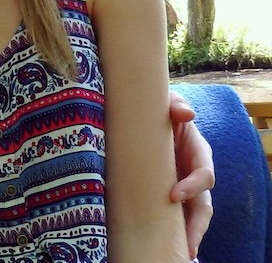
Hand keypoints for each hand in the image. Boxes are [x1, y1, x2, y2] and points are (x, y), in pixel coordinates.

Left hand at [168, 90, 214, 258]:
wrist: (145, 115)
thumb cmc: (158, 108)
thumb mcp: (167, 102)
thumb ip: (176, 104)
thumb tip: (185, 112)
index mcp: (198, 151)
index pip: (205, 173)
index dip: (193, 186)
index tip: (174, 196)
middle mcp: (195, 172)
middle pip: (204, 205)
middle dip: (197, 225)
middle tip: (187, 245)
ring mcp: (184, 185)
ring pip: (194, 215)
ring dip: (188, 235)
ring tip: (182, 254)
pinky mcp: (168, 192)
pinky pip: (175, 215)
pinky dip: (174, 231)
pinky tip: (167, 247)